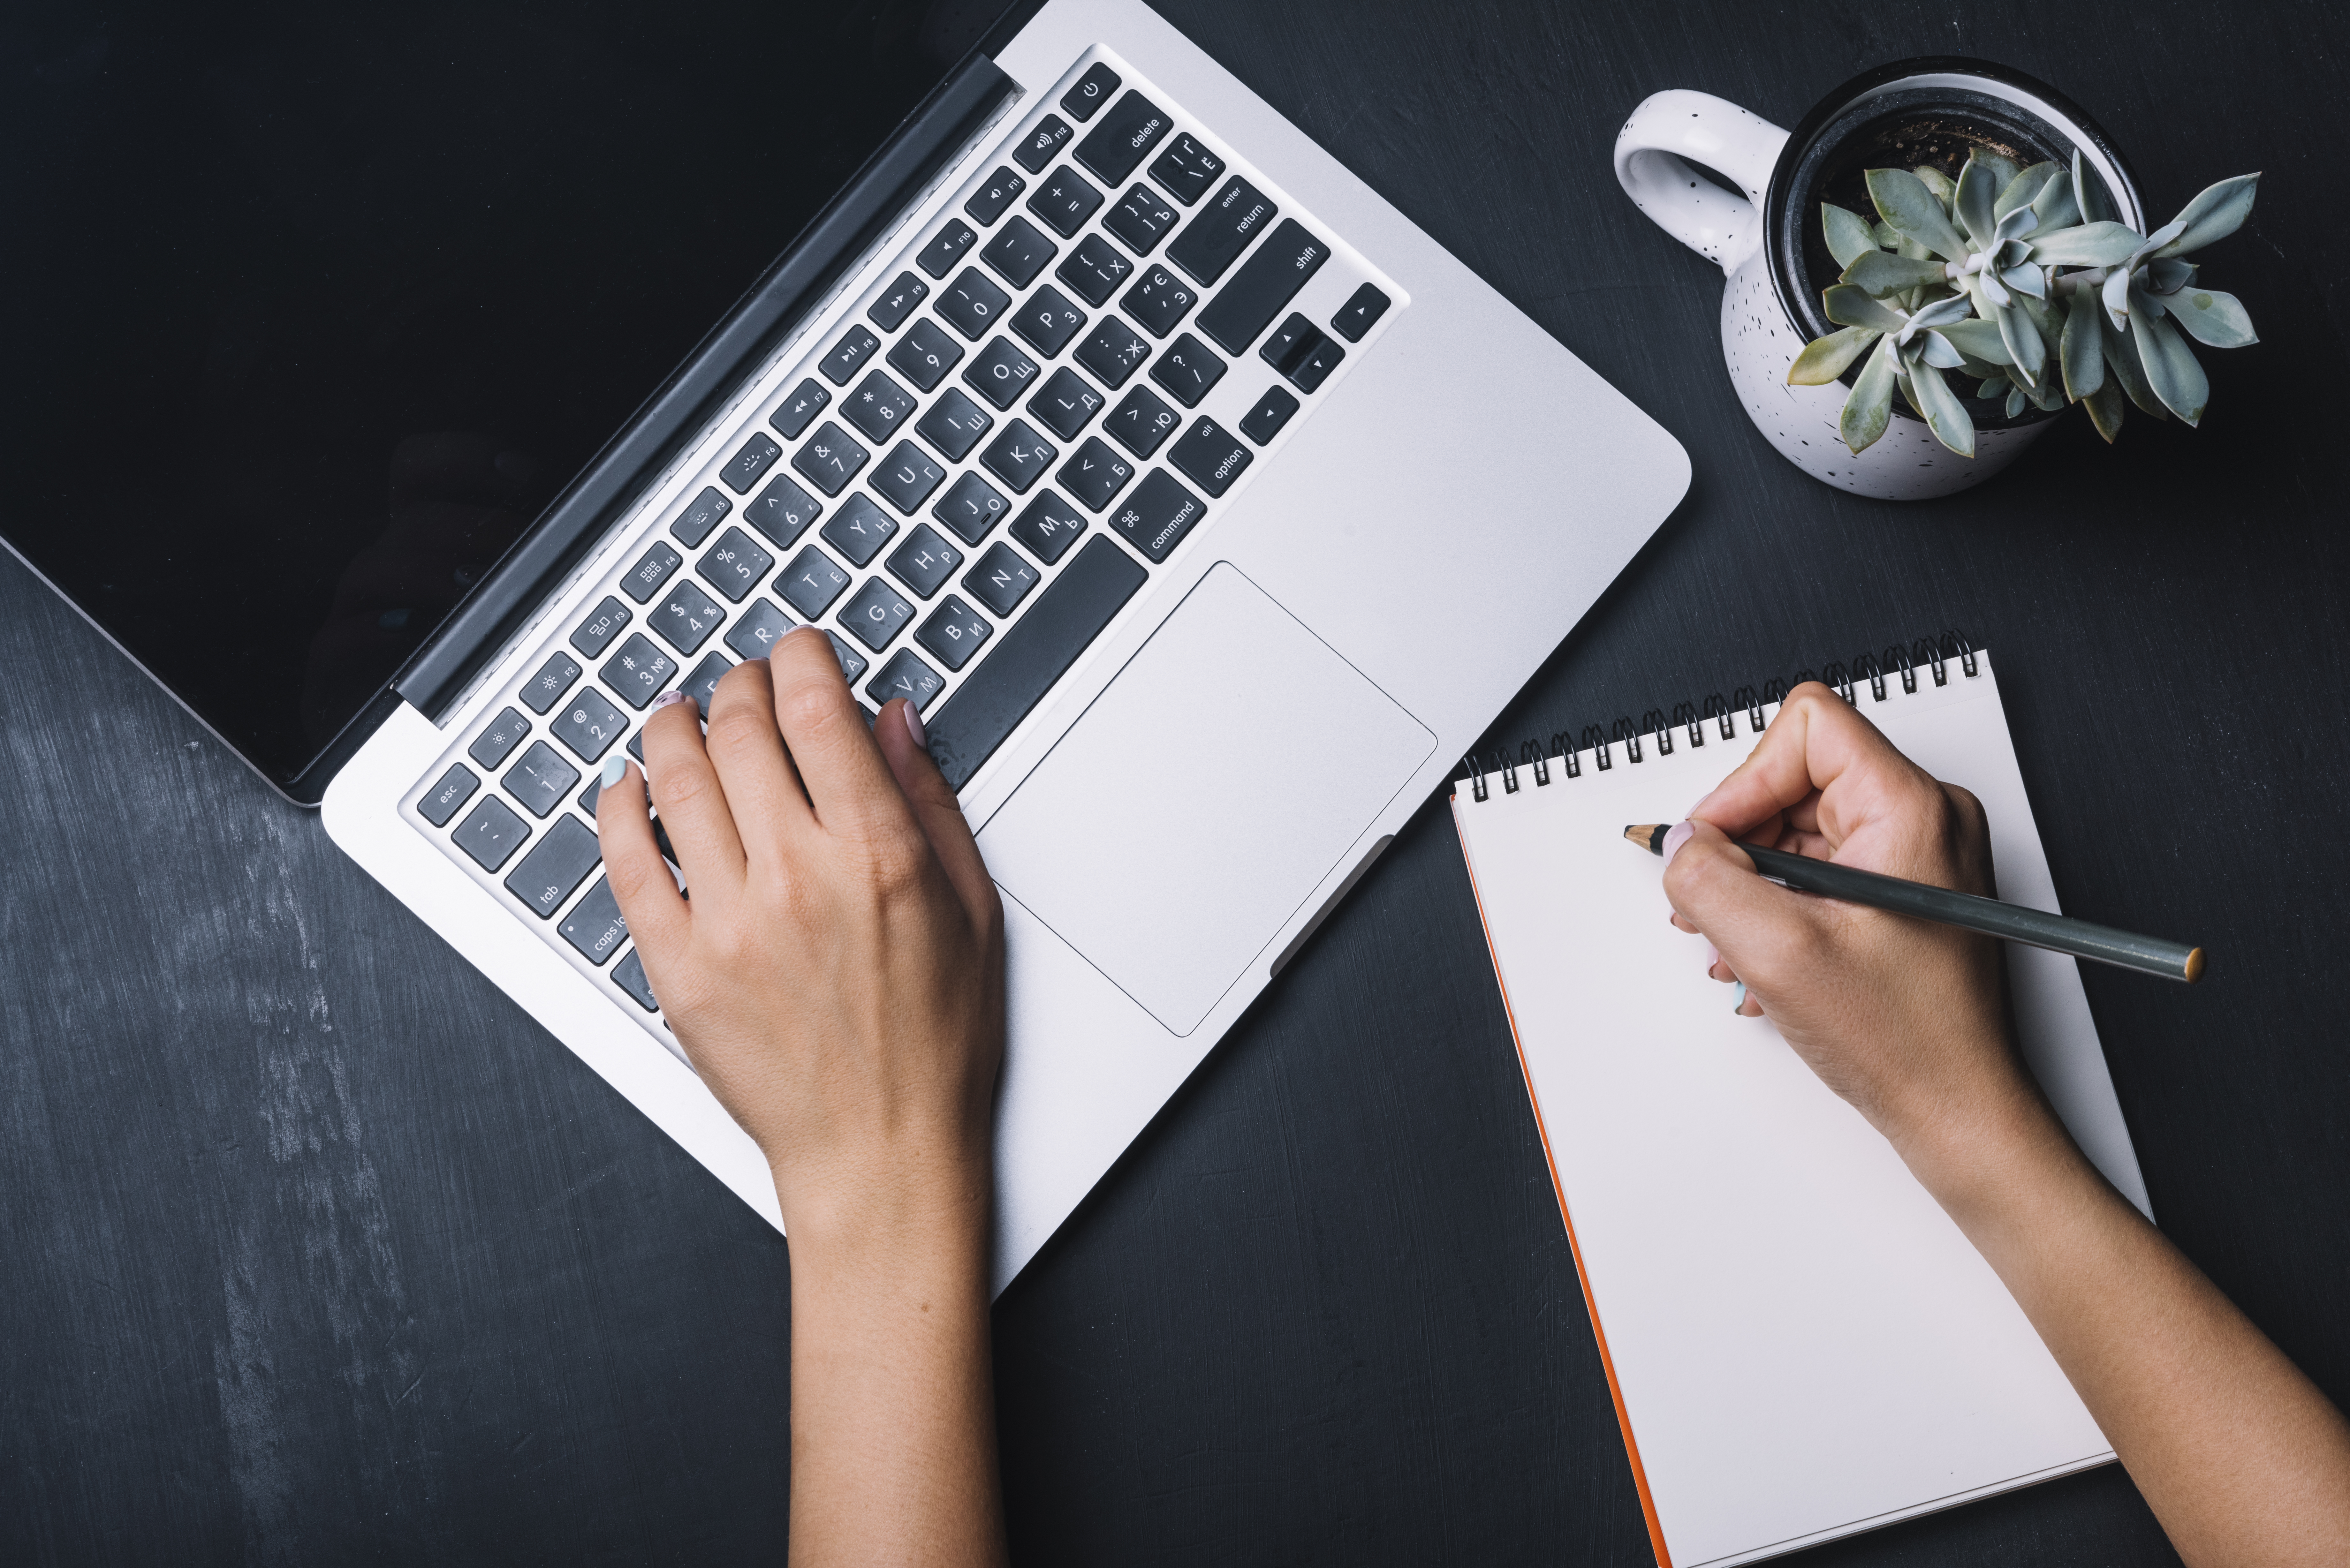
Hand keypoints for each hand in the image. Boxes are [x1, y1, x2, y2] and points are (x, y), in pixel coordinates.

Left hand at [596, 624, 1007, 1566]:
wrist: (881, 1155)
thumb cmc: (936, 1046)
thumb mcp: (971, 911)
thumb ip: (928, 804)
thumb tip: (892, 721)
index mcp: (877, 857)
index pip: (818, 713)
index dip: (799, 659)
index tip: (796, 650)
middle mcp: (797, 878)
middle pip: (741, 732)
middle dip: (739, 686)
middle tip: (741, 683)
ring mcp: (729, 923)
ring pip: (674, 781)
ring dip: (672, 728)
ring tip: (678, 716)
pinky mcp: (678, 969)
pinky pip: (627, 863)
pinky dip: (620, 808)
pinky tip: (629, 788)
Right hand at [1659, 682, 2040, 1166]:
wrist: (1956, 1109)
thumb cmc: (1907, 1042)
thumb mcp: (1778, 953)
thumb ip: (1709, 882)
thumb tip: (1679, 845)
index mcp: (1912, 810)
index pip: (1806, 729)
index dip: (1745, 783)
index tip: (1718, 846)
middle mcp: (1924, 818)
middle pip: (1796, 776)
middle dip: (1741, 842)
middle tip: (1717, 904)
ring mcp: (1917, 853)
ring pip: (1799, 825)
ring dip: (1753, 881)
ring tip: (1737, 941)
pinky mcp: (1904, 886)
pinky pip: (1819, 863)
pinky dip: (1779, 902)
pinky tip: (1765, 953)